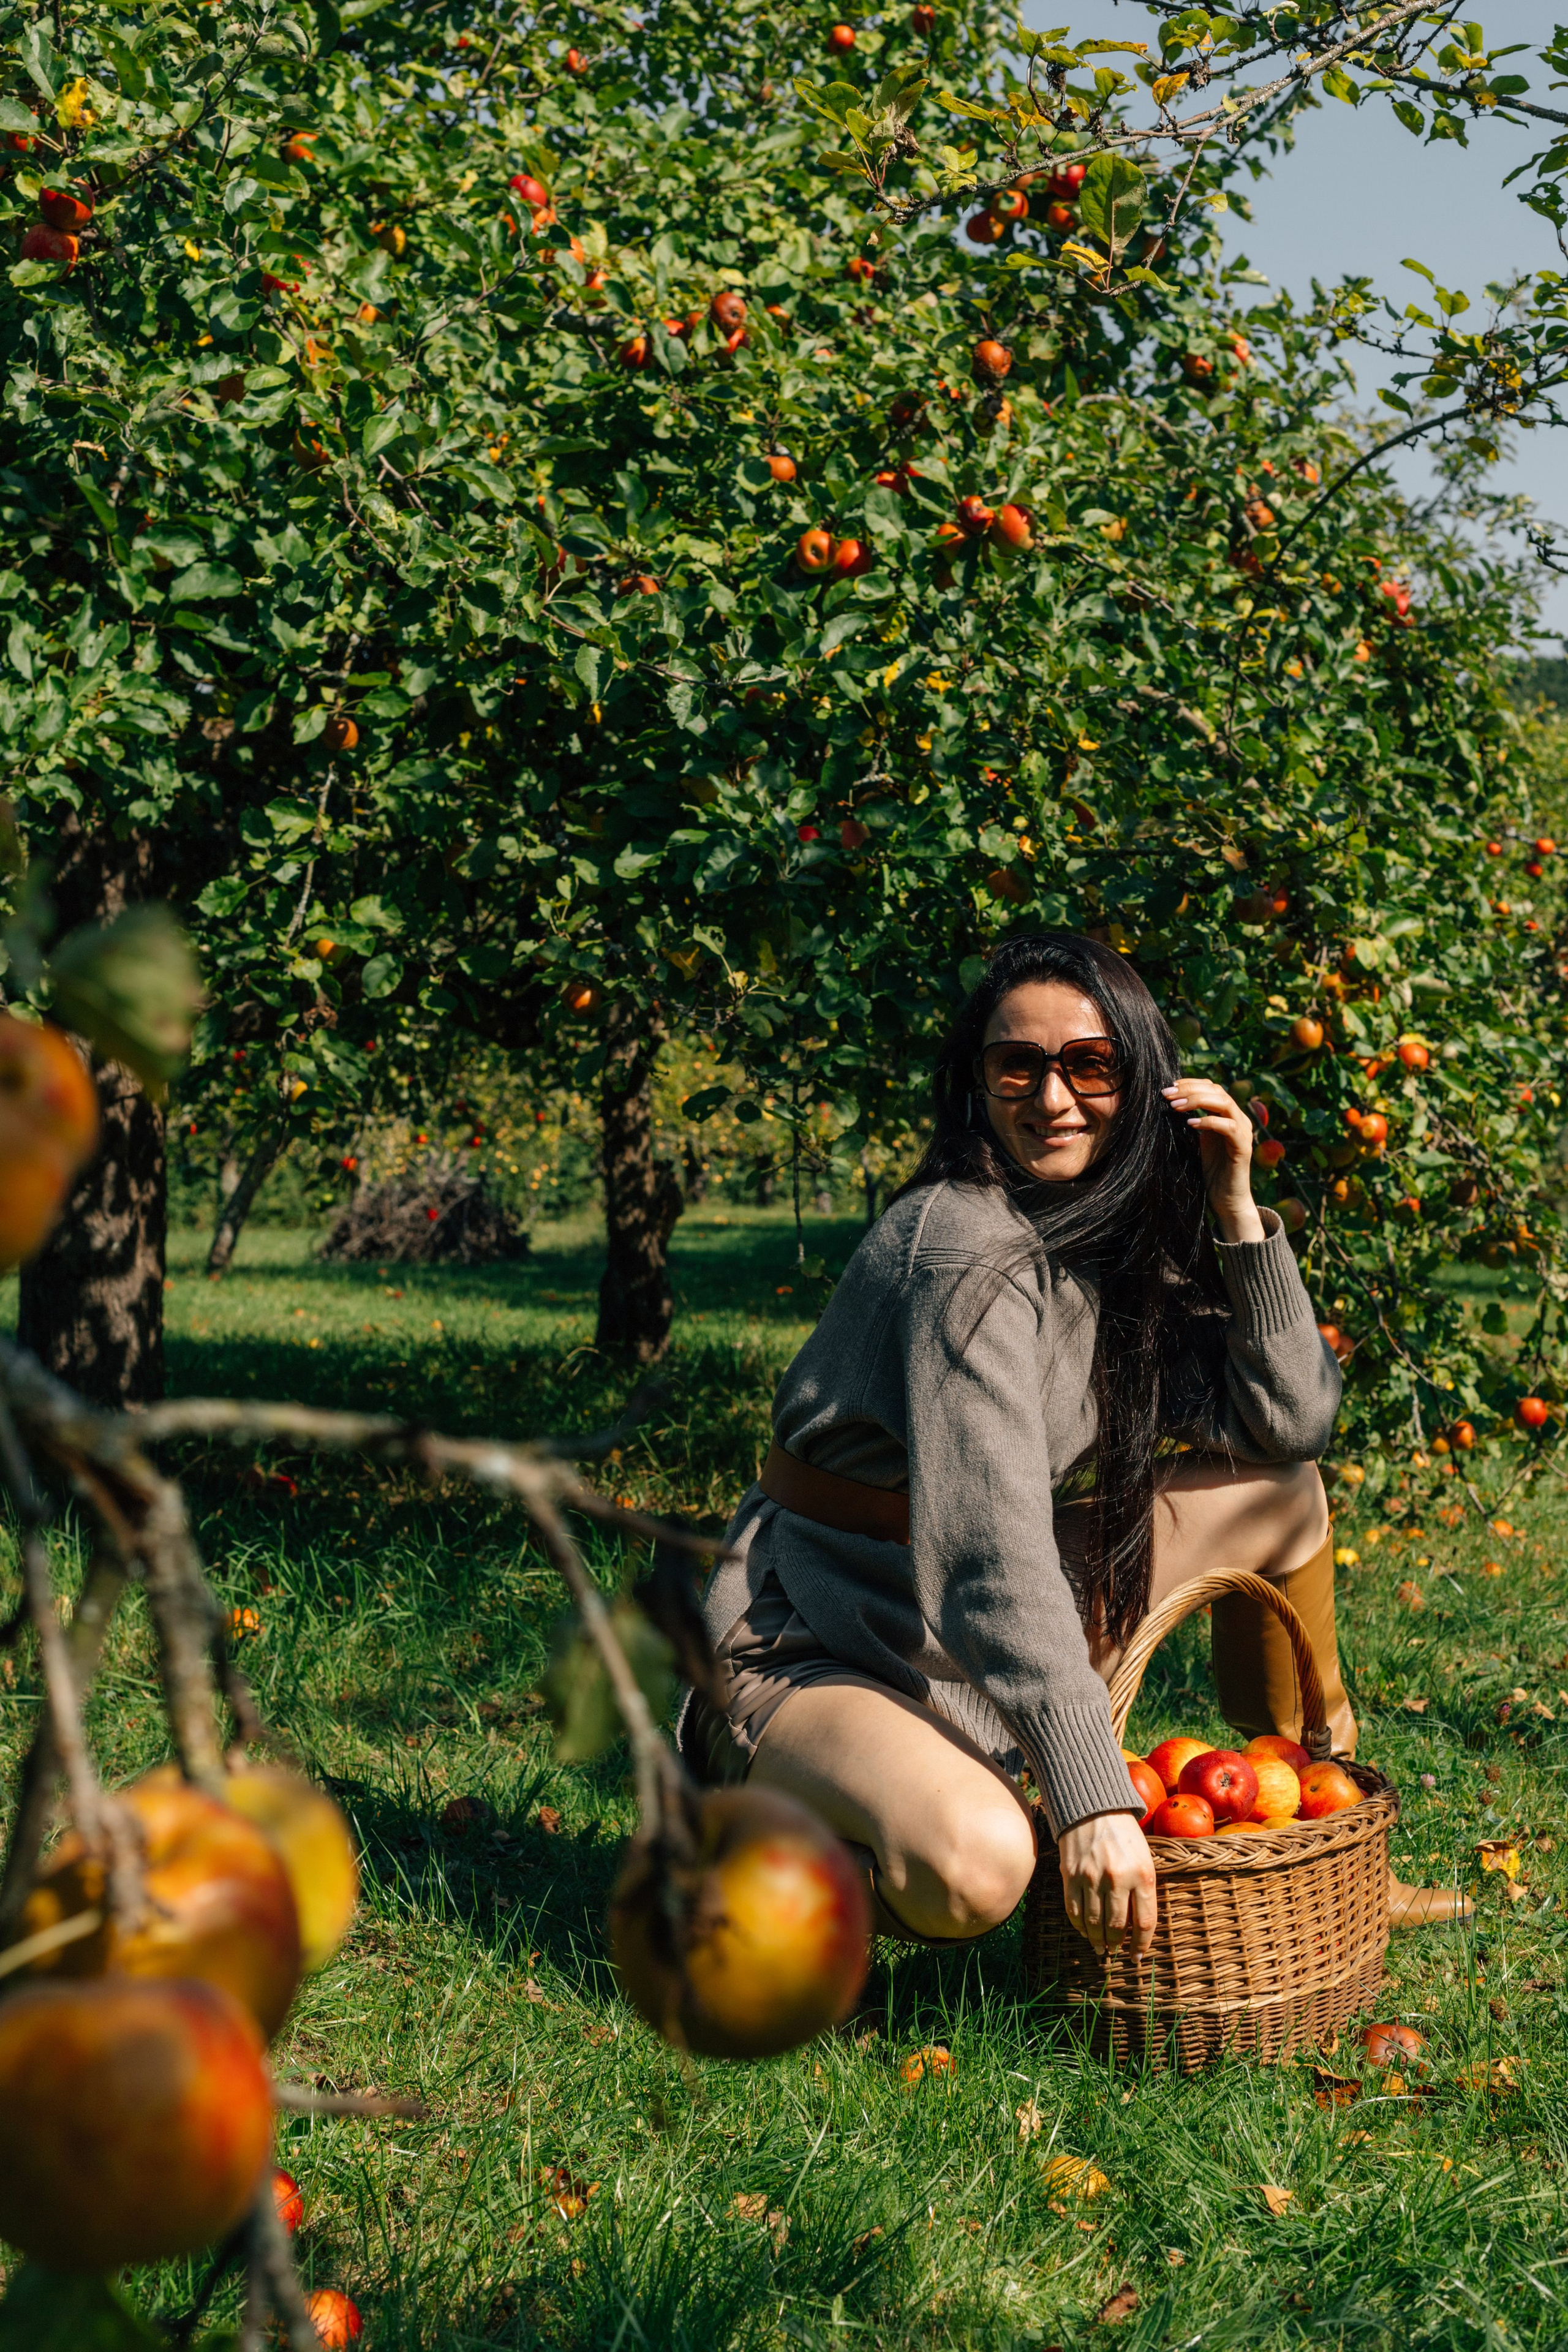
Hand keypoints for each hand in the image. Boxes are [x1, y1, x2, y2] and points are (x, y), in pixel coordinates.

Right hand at [1057, 1812, 1156, 1956]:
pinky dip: (1079, 1925)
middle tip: (1114, 1950)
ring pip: (1094, 1923)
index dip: (1140, 1945)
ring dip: (1097, 1939)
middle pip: (1117, 1927)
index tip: (1136, 1956)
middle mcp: (1117, 1878)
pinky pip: (1074, 1910)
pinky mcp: (1071, 1875)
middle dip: (1116, 1944)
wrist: (1094, 1808)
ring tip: (1100, 1946)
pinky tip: (1084, 1930)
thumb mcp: (1145, 1859)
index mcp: (1142, 1874)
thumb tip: (1137, 1928)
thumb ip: (1143, 1891)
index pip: (1144, 1922)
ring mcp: (1091, 1877)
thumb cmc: (1125, 1835)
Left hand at [1162, 1075, 1265, 1242]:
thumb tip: (1169, 1102)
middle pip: (1217, 1091)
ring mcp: (1243, 1132)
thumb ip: (1190, 1121)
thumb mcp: (1196, 1140)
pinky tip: (1190, 1124)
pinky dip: (1209, 1122)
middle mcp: (1239, 1119)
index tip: (1169, 1086)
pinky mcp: (1243, 1148)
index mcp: (1228, 1115)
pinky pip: (1229, 1127)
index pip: (1212, 1087)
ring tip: (1174, 1106)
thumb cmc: (1209, 1171)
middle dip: (1190, 1090)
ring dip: (1197, 1101)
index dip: (1191, 1083)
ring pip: (1224, 1103)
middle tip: (1167, 1094)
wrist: (1226, 1199)